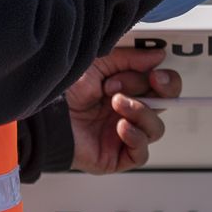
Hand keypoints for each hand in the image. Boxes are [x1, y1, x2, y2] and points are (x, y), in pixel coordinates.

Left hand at [65, 46, 180, 174]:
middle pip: (165, 106)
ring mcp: (124, 135)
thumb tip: (158, 55)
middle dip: (161, 92)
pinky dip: (135, 137)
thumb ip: (130, 58)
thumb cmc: (65, 90)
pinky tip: (120, 126)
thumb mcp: (99, 63)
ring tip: (116, 102)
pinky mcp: (117, 157)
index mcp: (127, 90)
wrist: (46, 113)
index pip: (161, 88)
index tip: (155, 73)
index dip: (165, 81)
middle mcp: (128, 112)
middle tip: (151, 82)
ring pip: (156, 128)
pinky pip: (141, 153)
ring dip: (141, 111)